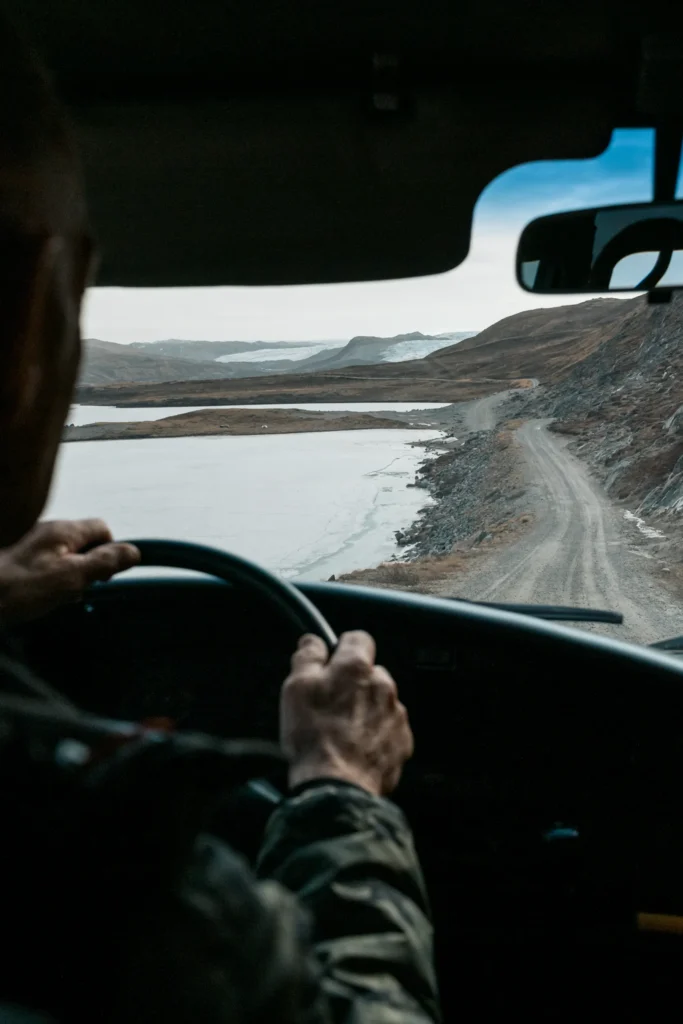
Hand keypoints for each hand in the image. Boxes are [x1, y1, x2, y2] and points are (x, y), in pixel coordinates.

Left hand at [0, 519, 139, 623]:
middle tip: (77, 589)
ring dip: (70, 574)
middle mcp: (48, 530)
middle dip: (89, 566)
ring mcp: (33, 542)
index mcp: (64, 530)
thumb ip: (104, 563)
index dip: (110, 552)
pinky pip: (49, 562)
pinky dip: (52, 578)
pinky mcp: (20, 556)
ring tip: (56, 595)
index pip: (103, 529)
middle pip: (85, 541)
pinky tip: (40, 594)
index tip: (101, 577)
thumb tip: (134, 552)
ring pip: (67, 554)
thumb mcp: (71, 577)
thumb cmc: (21, 588)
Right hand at [281, 630, 413, 796]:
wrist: (336, 786)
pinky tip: (356, 747)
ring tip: (342, 731)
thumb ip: (307, 657)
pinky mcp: (402, 741)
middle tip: (331, 704)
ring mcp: (396, 714)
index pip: (358, 638)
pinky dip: (376, 734)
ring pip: (381, 701)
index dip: (342, 647)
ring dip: (366, 709)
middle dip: (354, 683)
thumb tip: (313, 641)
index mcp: (356, 668)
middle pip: (371, 672)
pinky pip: (389, 728)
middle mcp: (383, 686)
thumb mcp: (296, 688)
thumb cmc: (314, 737)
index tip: (332, 661)